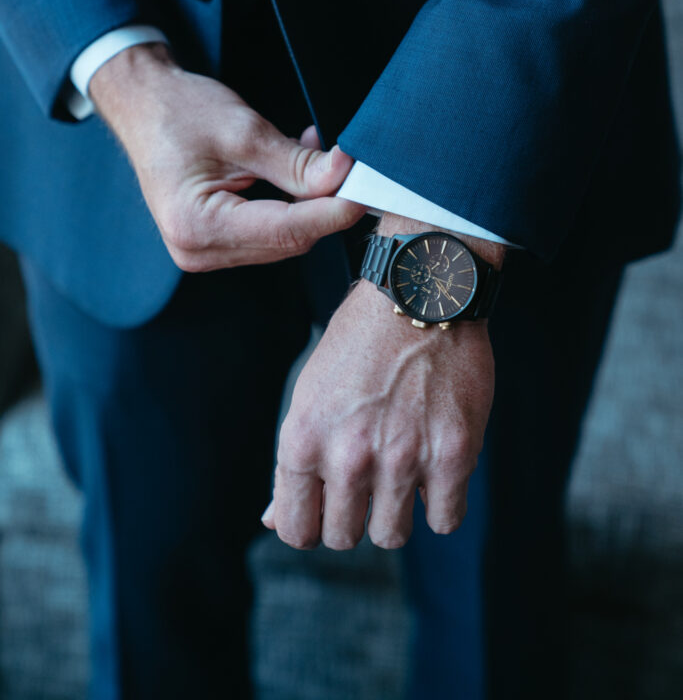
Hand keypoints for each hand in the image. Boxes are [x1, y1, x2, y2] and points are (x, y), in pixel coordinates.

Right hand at [90, 43, 364, 269]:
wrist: (142, 104)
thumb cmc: (178, 111)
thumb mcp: (244, 131)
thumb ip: (297, 163)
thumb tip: (345, 177)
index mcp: (197, 225)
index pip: (288, 230)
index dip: (334, 211)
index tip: (366, 189)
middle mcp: (198, 249)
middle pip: (289, 240)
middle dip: (325, 206)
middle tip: (351, 167)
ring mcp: (205, 251)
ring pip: (284, 238)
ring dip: (310, 203)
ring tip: (316, 155)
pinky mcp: (214, 242)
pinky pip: (269, 232)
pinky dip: (291, 205)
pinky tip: (296, 173)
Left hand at [264, 225, 496, 548]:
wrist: (420, 293)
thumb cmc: (360, 342)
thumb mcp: (310, 395)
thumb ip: (295, 463)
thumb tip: (272, 520)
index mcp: (303, 440)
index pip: (295, 529)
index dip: (312, 520)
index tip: (328, 503)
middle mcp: (348, 456)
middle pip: (342, 538)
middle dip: (354, 514)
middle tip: (369, 477)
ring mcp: (402, 458)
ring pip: (391, 535)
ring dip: (396, 510)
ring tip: (402, 466)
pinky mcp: (453, 454)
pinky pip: (445, 519)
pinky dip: (442, 501)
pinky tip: (435, 465)